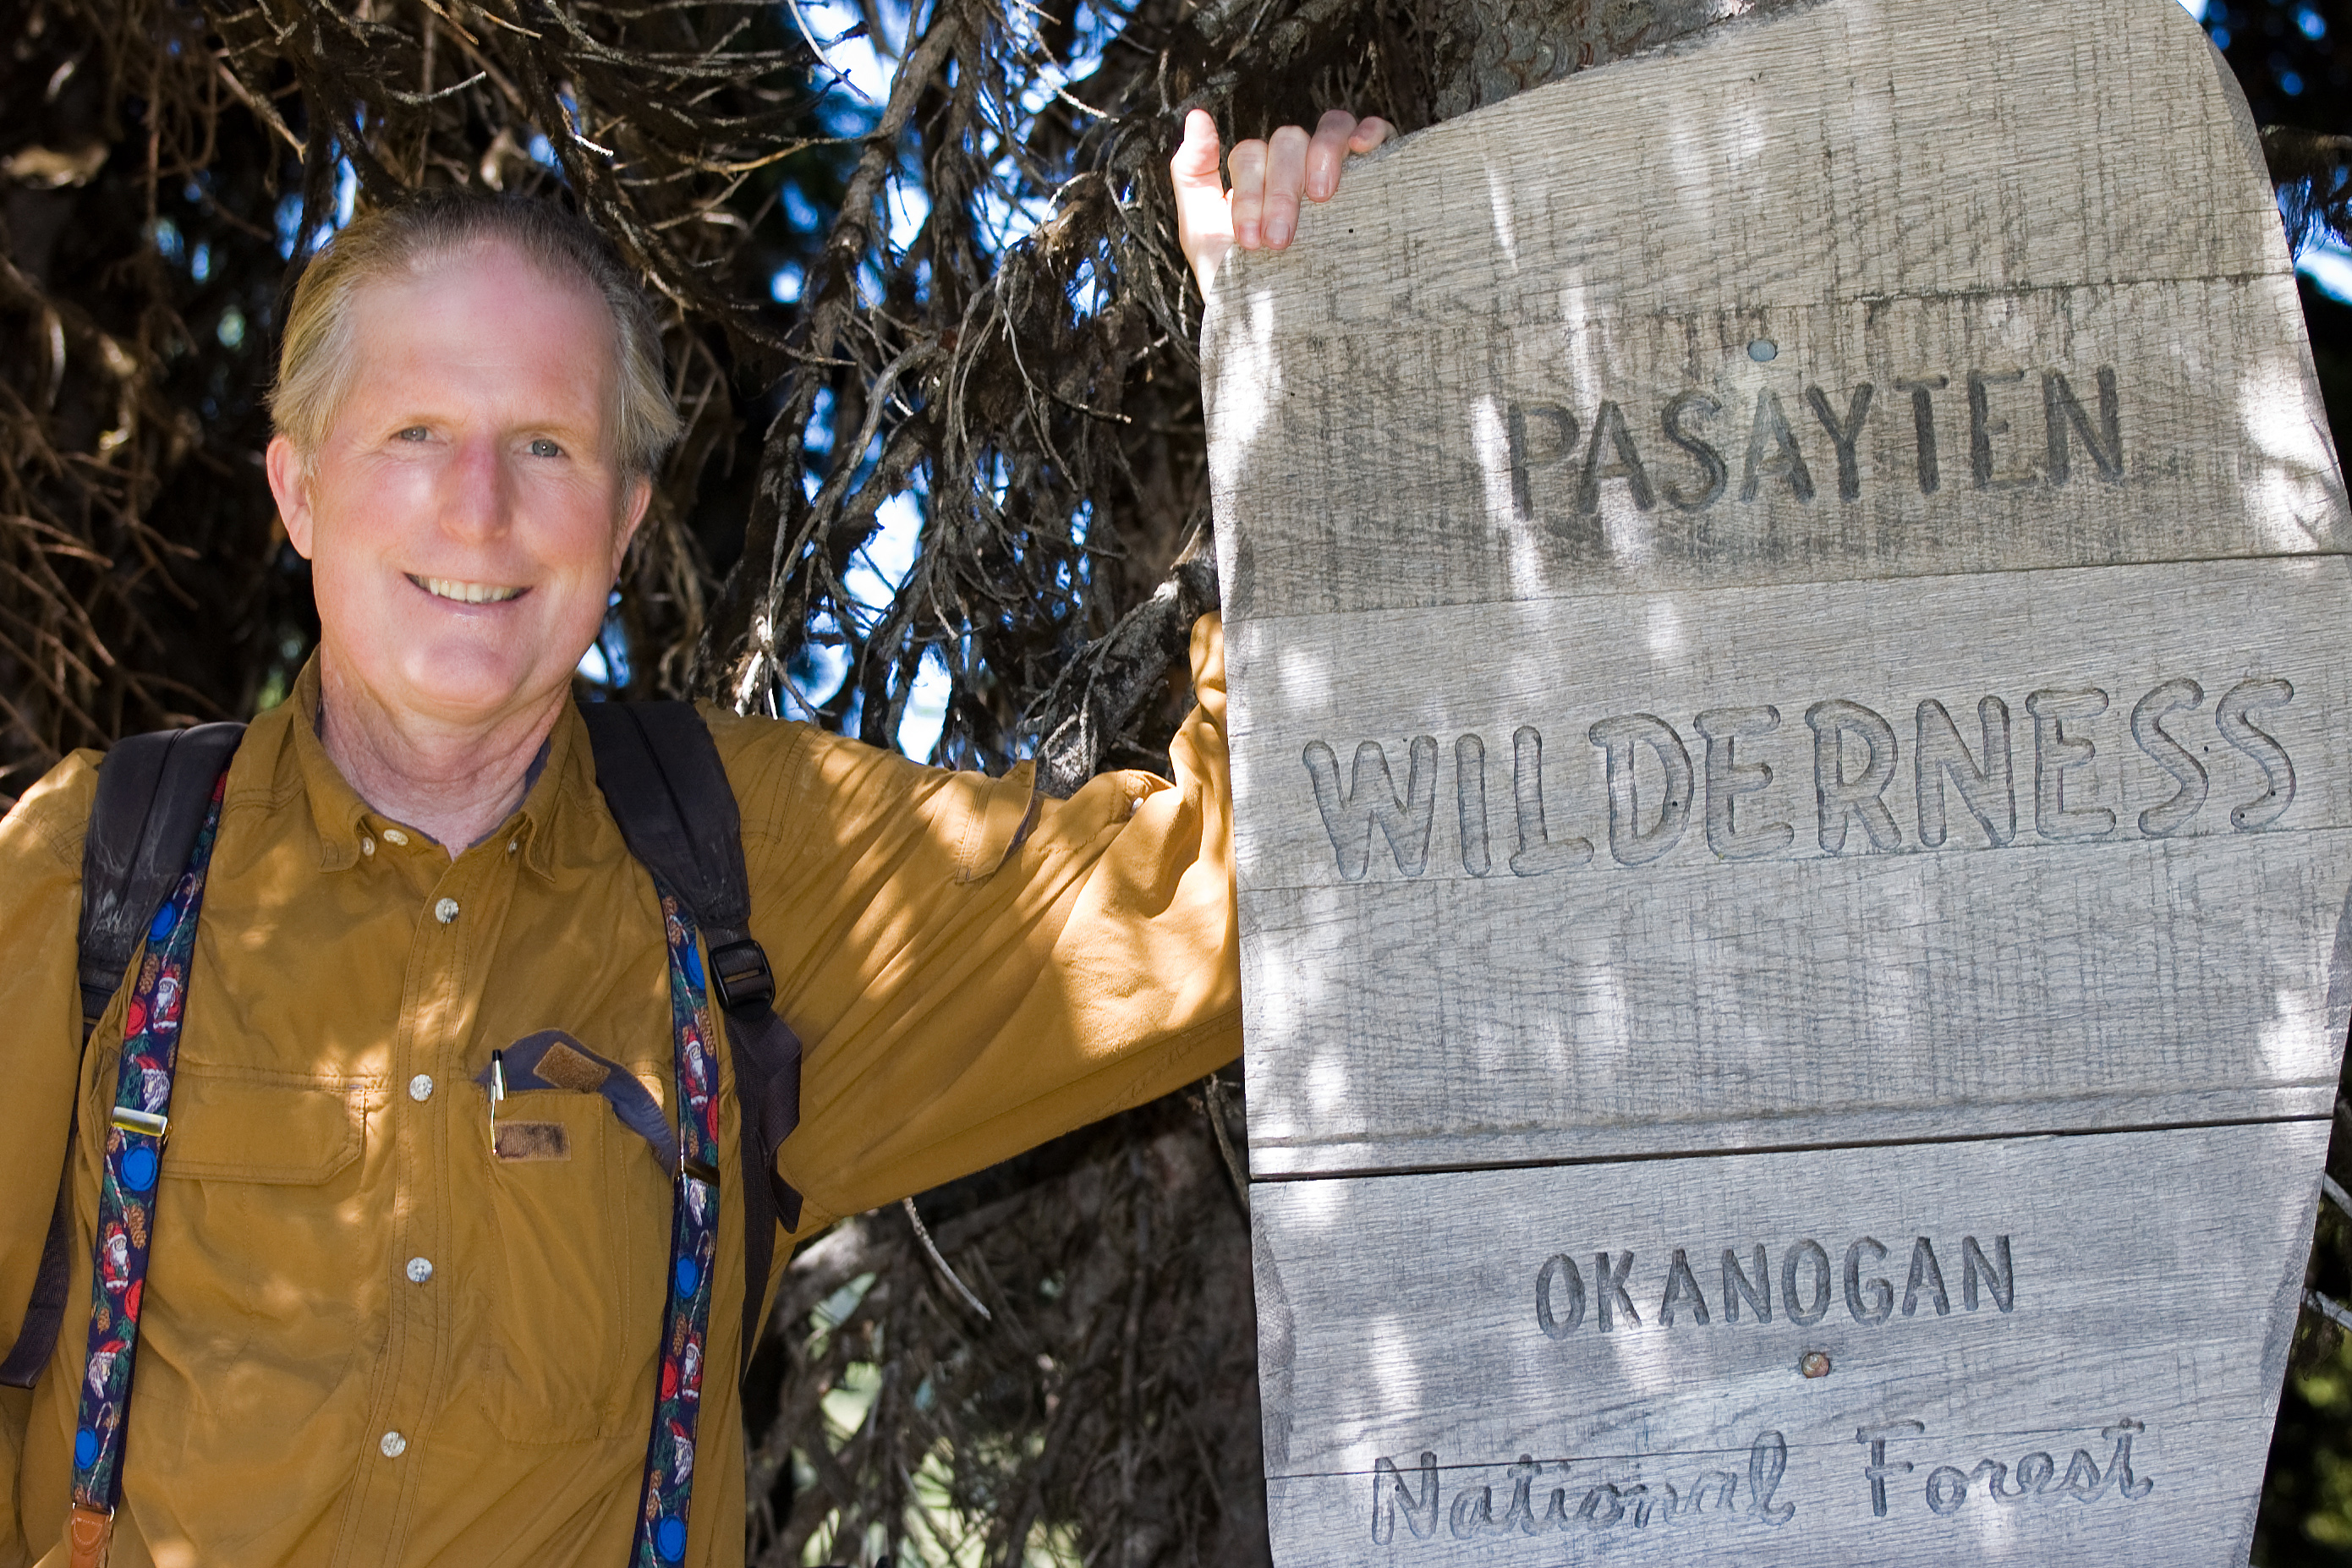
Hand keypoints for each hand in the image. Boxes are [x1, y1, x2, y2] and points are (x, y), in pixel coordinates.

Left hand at [1171, 108, 1391, 292]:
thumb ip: (1191, 173)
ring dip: (1322, 157)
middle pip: (1287, 142)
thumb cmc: (1242, 284)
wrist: (1286, 333)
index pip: (1251, 154)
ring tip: (1322, 198)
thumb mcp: (1202, 233)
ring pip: (1329, 129)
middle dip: (1280, 193)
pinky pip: (1373, 133)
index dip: (1249, 194)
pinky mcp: (1372, 177)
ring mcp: (1335, 167)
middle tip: (1280, 242)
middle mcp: (1295, 164)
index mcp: (1257, 174)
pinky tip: (1364, 148)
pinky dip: (1369, 131)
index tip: (1252, 244)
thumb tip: (1196, 115)